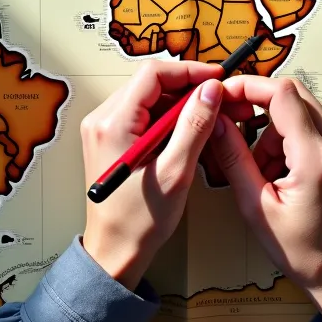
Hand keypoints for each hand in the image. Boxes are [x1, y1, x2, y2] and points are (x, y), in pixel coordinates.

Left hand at [81, 60, 224, 290]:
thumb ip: (194, 127)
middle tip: (220, 100)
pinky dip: (168, 118)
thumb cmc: (140, 220)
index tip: (217, 79)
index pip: (153, 74)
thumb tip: (210, 90)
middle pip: (150, 83)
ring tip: (210, 117)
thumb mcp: (175, 172)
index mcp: (112, 124)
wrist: (115, 250)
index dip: (189, 71)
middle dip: (188, 87)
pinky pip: (143, 114)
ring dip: (180, 103)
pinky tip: (189, 132)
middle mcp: (102, 119)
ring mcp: (103, 128)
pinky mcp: (110, 138)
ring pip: (149, 98)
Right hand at [211, 76, 321, 319]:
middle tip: (233, 126)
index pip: (282, 94)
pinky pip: (311, 126)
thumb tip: (215, 121)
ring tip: (263, 172)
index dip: (248, 86)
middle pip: (293, 94)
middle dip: (258, 106)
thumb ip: (234, 158)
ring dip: (273, 130)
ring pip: (300, 110)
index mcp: (317, 158)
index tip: (224, 95)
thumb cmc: (303, 251)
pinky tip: (279, 171)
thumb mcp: (256, 206)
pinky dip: (288, 139)